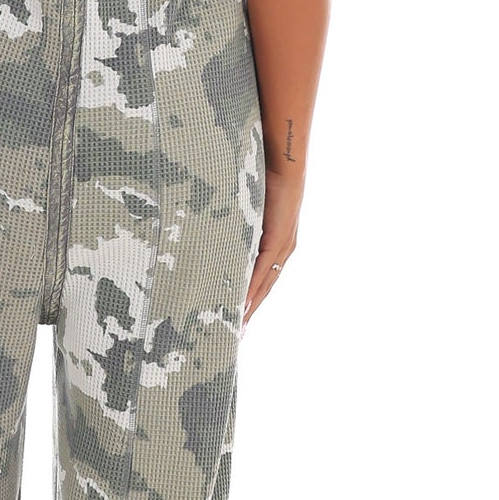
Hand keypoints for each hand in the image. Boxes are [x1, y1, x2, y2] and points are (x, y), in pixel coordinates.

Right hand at [243, 169, 302, 328]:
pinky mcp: (279, 240)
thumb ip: (237, 225)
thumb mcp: (246, 210)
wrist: (283, 163)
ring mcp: (282, 247)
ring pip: (264, 285)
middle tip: (235, 335)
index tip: (236, 320)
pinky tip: (242, 304)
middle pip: (263, 289)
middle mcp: (281, 251)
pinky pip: (262, 269)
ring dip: (250, 307)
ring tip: (237, 327)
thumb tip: (215, 231)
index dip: (248, 301)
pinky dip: (252, 288)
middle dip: (249, 313)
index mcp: (274, 244)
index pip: (260, 280)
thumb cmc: (263, 179)